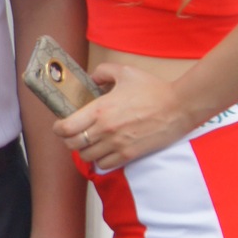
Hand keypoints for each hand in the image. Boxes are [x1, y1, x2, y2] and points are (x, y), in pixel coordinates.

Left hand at [55, 63, 189, 171]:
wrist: (179, 107)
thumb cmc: (153, 89)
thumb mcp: (126, 72)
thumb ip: (103, 72)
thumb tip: (92, 78)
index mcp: (100, 110)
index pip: (66, 128)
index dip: (58, 128)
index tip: (60, 125)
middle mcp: (105, 130)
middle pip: (73, 145)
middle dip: (69, 140)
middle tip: (74, 134)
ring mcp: (117, 144)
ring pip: (87, 157)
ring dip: (85, 150)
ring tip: (89, 142)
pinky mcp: (129, 154)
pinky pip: (105, 164)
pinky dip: (100, 160)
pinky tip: (104, 151)